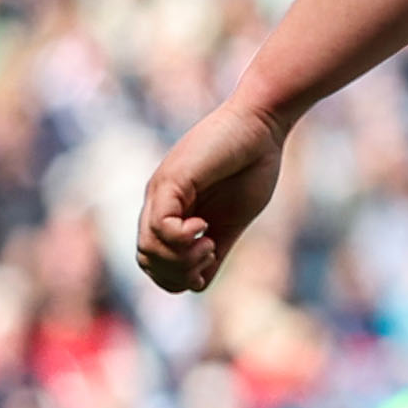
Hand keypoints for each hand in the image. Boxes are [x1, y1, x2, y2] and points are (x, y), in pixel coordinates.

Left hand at [135, 96, 288, 294]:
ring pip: (149, 249)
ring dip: (183, 258)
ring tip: (209, 242)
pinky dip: (183, 238)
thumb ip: (215, 247)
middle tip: (210, 254)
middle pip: (147, 260)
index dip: (179, 275)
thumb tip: (199, 282)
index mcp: (172, 214)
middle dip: (179, 272)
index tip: (212, 257)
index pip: (154, 261)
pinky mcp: (170, 181)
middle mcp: (158, 204)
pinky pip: (161, 227)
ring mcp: (160, 192)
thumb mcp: (233, 219)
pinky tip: (205, 227)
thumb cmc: (253, 166)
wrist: (261, 125)